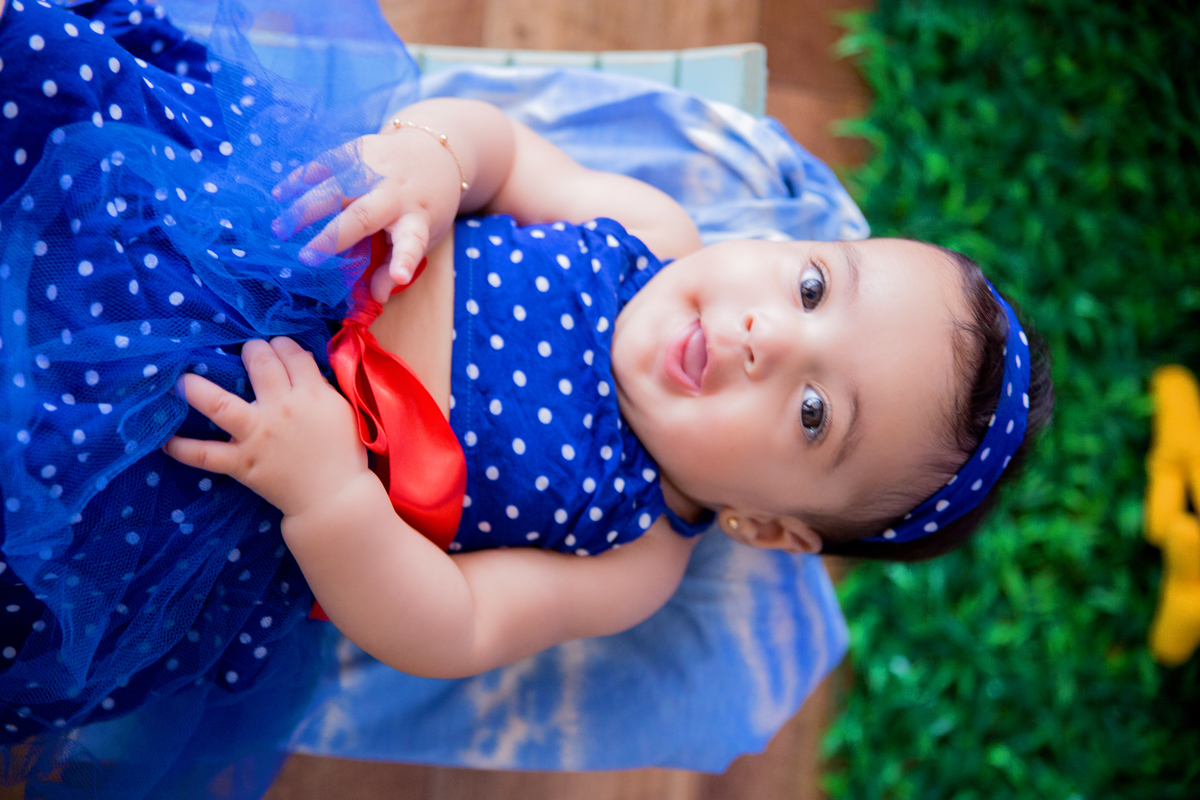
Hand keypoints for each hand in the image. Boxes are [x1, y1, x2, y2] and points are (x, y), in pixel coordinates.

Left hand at [164, 337, 368, 517]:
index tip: (277, 346)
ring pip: (219, 404)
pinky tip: (164, 440)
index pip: (292, 354)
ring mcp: (257, 435)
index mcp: (312, 394)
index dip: (282, 345)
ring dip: (197, 388)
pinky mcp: (242, 463)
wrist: (335, 498)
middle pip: (260, 364)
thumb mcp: (341, 411)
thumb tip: (298, 368)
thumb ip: (320, 388)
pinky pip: (204, 454)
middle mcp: (281, 408)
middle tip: (247, 352)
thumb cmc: (344, 454)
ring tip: (181, 379)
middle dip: (252, 351)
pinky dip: (182, 448)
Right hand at [270, 126, 463, 302]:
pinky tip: (281, 193)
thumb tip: (377, 298)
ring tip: (280, 228)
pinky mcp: (361, 148)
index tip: (399, 277)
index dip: (404, 260)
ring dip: (306, 207)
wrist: (435, 151)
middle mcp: (397, 194)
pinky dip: (302, 178)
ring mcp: (378, 169)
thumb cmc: (424, 206)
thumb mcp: (424, 235)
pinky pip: (327, 162)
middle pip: (364, 215)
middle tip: (304, 257)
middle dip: (333, 237)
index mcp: (416, 220)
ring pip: (338, 186)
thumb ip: (397, 262)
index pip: (413, 242)